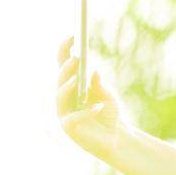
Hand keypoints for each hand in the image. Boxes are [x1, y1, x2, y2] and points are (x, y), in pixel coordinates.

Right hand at [56, 35, 130, 160]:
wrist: (115, 138)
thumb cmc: (108, 114)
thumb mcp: (107, 96)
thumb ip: (100, 85)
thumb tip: (93, 72)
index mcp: (71, 85)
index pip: (63, 65)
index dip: (65, 50)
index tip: (73, 36)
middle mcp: (64, 98)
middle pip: (60, 80)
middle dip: (66, 69)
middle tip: (75, 59)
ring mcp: (64, 113)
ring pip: (60, 97)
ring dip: (67, 87)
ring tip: (76, 79)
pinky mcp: (69, 128)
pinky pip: (74, 118)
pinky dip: (86, 111)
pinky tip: (97, 106)